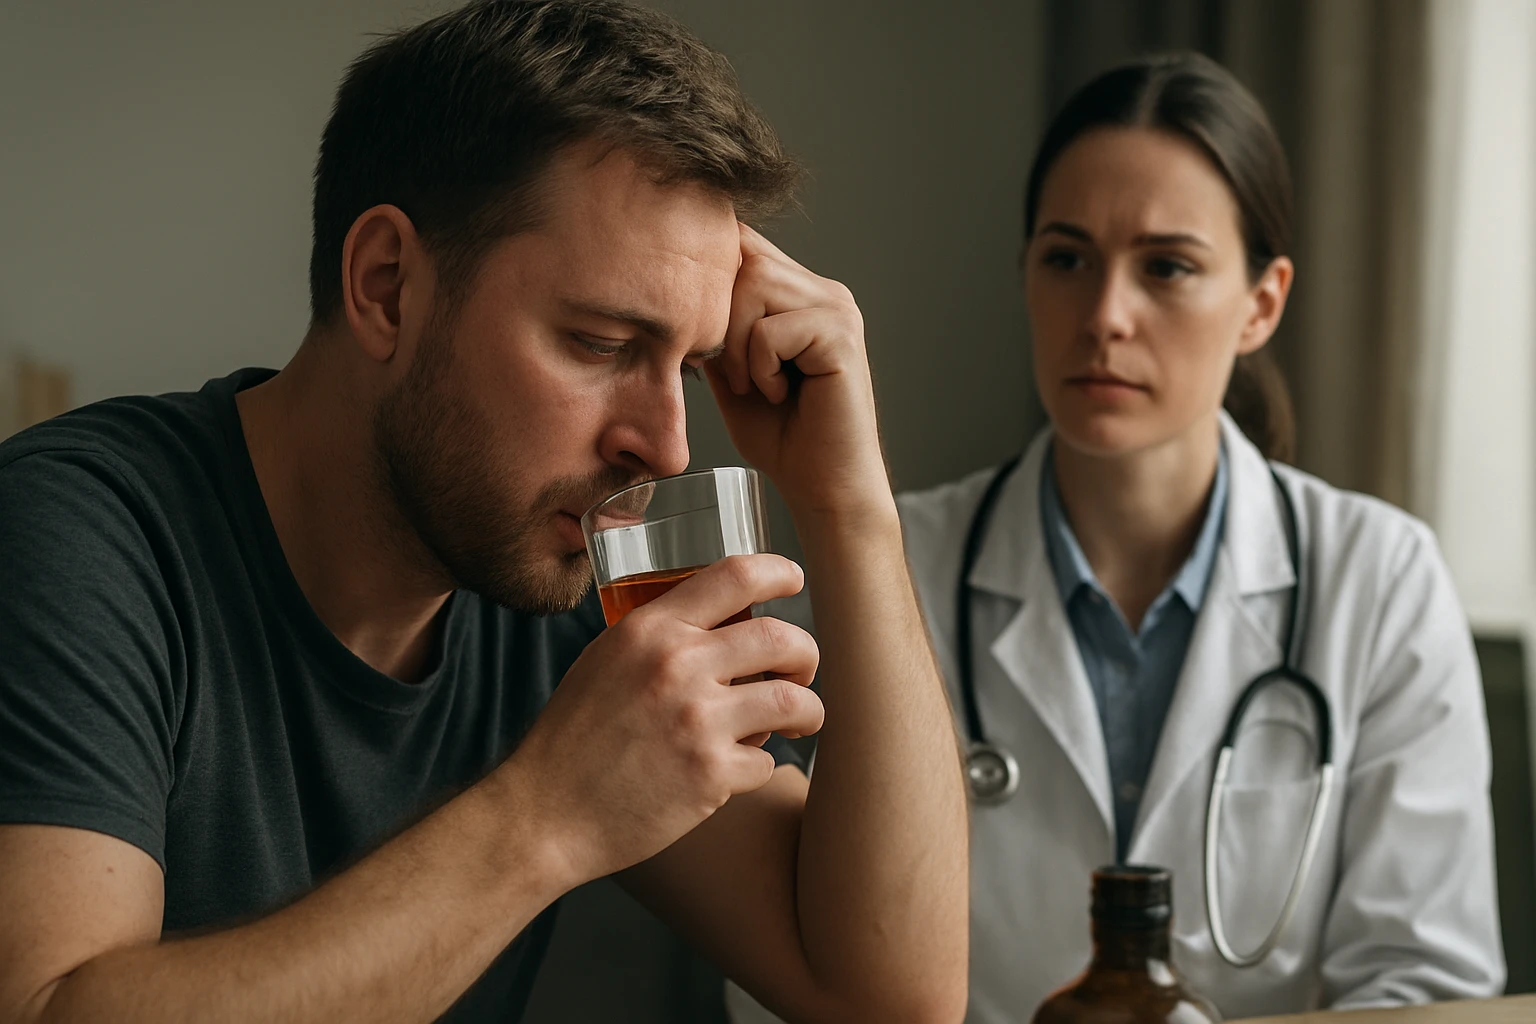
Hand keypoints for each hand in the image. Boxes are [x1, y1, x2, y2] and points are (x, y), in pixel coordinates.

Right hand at [507, 555, 822, 884]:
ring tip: (801, 721)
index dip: (778, 572)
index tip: (795, 580)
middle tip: (802, 670)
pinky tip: (733, 771)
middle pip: (783, 638)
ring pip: (794, 701)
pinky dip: (757, 767)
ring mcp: (697, 721)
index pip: (735, 575)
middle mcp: (678, 666)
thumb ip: (659, 638)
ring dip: (808, 711)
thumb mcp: (606, 660)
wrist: (544, 814)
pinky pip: (766, 762)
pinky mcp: (710, 775)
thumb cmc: (574, 738)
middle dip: (807, 654)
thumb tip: (721, 625)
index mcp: (650, 629)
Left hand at [709, 224, 891, 518]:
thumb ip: (715, 324)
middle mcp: (823, 291)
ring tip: (754, 385)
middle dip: (719, 318)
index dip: (711, 275)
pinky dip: (761, 368)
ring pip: (756, 284)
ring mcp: (838, 310)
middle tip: (732, 375)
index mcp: (799, 292)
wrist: (821, 485)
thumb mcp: (730, 369)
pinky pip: (772, 331)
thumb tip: (676, 286)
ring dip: (738, 344)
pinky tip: (779, 395)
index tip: (702, 338)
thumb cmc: (780, 435)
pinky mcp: (842, 337)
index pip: (744, 244)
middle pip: (744, 257)